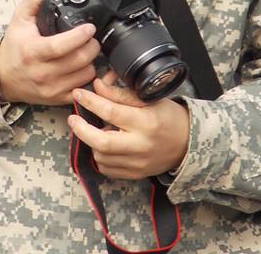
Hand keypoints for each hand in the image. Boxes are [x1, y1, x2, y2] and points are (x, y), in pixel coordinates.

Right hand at [0, 0, 99, 104]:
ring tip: (86, 51)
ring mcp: (51, 88)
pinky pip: (83, 89)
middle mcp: (42, 72)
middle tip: (91, 38)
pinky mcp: (56, 99)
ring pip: (85, 74)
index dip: (80, 35)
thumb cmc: (14, 46)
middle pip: (80, 60)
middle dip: (92, 45)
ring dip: (91, 61)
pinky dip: (87, 77)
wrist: (2, 77)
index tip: (89, 28)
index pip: (62, 45)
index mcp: (33, 52)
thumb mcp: (19, 18)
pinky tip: (83, 67)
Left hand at [68, 74, 189, 179]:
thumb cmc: (168, 117)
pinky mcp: (134, 174)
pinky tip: (104, 145)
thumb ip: (120, 95)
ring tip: (97, 129)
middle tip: (73, 118)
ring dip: (92, 141)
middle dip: (81, 129)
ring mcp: (137, 163)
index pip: (111, 112)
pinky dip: (100, 155)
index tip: (79, 94)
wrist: (187, 144)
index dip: (91, 101)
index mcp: (146, 123)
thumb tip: (97, 86)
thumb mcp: (148, 99)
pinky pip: (107, 168)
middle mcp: (140, 146)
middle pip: (101, 142)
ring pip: (101, 156)